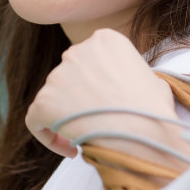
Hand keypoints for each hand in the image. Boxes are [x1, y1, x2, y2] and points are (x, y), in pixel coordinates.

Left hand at [25, 28, 189, 170]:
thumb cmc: (154, 110)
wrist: (143, 132)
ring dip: (67, 117)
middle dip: (79, 99)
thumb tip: (128, 88)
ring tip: (87, 139)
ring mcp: (57, 74)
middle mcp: (77, 50)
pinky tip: (69, 150)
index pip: (91, 61)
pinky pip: (36, 120)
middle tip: (95, 122)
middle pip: (70, 77)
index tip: (107, 106)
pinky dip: (47, 135)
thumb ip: (131, 75)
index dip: (97, 85)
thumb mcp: (152, 79)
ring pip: (53, 98)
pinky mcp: (44, 100)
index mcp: (105, 39)